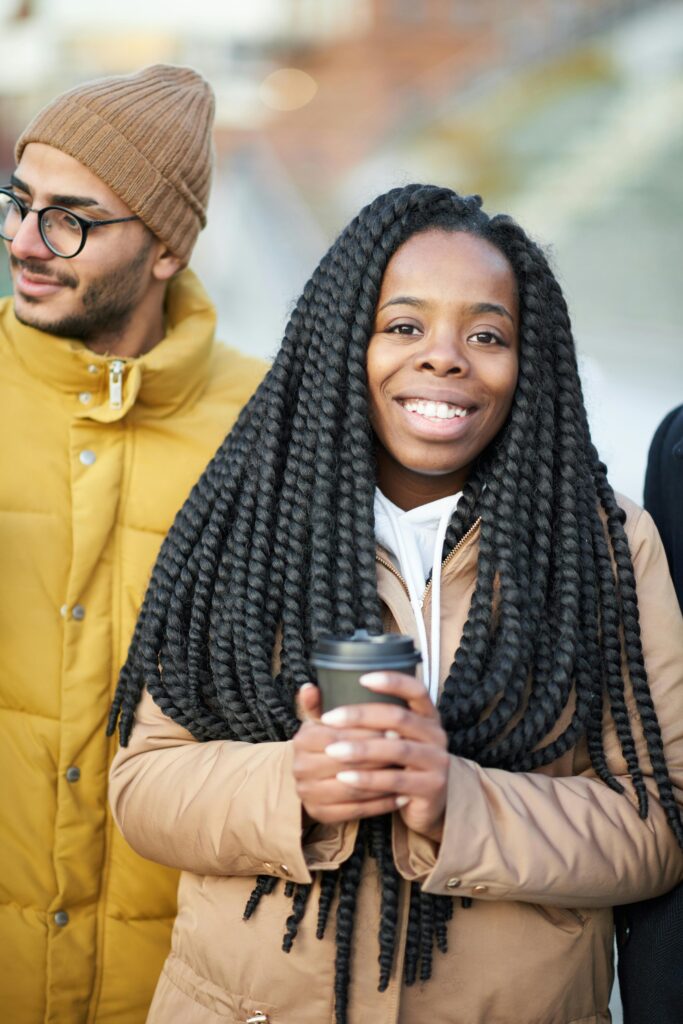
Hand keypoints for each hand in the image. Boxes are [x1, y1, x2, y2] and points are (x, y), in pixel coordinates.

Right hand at [293, 684, 402, 824]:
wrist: (313, 780)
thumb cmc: (326, 744)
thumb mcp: (321, 722)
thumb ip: (317, 704)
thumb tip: (310, 687)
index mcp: (302, 740)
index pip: (341, 734)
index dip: (370, 731)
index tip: (397, 727)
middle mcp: (300, 768)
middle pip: (349, 761)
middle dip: (380, 755)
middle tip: (407, 748)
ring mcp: (309, 794)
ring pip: (355, 787)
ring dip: (384, 781)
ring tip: (409, 771)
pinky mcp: (322, 815)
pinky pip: (357, 810)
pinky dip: (382, 804)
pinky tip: (402, 795)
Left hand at [319, 672, 449, 841]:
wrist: (427, 804)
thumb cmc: (398, 763)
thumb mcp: (385, 737)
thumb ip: (351, 715)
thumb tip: (310, 690)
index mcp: (427, 715)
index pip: (416, 689)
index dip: (392, 682)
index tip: (362, 679)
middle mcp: (437, 734)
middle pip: (399, 718)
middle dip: (361, 716)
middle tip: (329, 719)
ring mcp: (437, 761)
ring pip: (397, 750)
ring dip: (362, 750)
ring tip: (332, 751)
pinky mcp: (432, 788)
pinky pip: (396, 780)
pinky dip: (369, 778)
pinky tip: (345, 777)